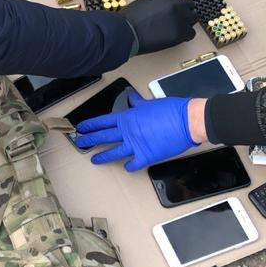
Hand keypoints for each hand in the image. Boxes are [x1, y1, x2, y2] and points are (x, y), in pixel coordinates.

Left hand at [75, 90, 197, 170]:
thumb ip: (136, 102)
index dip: (90, 125)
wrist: (186, 122)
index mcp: (127, 118)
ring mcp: (136, 145)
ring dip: (102, 156)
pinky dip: (129, 166)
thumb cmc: (170, 110)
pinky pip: (133, 164)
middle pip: (103, 137)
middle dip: (89, 140)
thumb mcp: (149, 103)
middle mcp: (128, 132)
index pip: (103, 121)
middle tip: (80, 142)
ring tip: (93, 159)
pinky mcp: (147, 156)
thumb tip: (131, 97)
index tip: (82, 127)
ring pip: (114, 152)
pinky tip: (125, 168)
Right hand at [121, 0, 196, 53]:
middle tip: (177, 20)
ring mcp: (180, 18)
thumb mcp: (144, 3)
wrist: (126, 31)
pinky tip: (175, 37)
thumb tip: (162, 10)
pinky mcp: (181, 32)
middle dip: (185, 12)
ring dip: (187, 23)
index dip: (177, 2)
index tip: (174, 9)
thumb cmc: (129, 19)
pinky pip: (191, 34)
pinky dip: (185, 36)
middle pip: (190, 5)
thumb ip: (158, 4)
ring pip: (193, 19)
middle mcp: (175, 4)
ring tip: (176, 29)